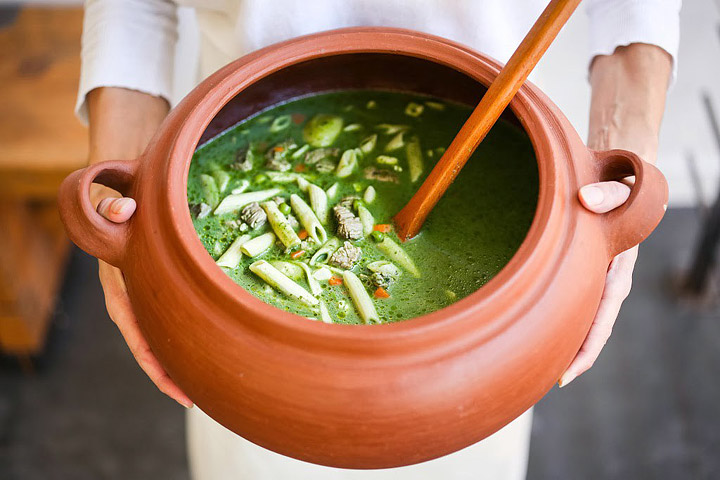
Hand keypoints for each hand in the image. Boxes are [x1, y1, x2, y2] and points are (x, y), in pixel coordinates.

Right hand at [93, 189, 192, 407]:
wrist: (119, 185)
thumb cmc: (119, 194)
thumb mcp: (112, 198)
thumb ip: (113, 205)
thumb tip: (123, 210)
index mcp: (117, 281)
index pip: (133, 330)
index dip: (151, 360)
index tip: (172, 385)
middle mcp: (128, 292)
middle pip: (146, 342)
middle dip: (167, 372)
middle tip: (193, 398)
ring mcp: (141, 290)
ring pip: (157, 332)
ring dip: (175, 357)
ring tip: (201, 383)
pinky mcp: (155, 284)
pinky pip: (165, 315)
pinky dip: (180, 333)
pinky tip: (202, 343)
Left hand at [558, 43, 671, 386]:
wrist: (619, 172)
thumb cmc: (618, 181)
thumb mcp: (620, 183)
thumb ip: (607, 193)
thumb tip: (585, 202)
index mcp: (617, 269)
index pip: (603, 319)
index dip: (586, 349)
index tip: (566, 375)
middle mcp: (607, 280)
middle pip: (588, 328)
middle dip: (567, 357)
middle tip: (535, 382)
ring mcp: (594, 278)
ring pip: (577, 318)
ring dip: (559, 341)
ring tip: (528, 364)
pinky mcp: (581, 271)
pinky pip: (569, 301)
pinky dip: (554, 319)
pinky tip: (531, 327)